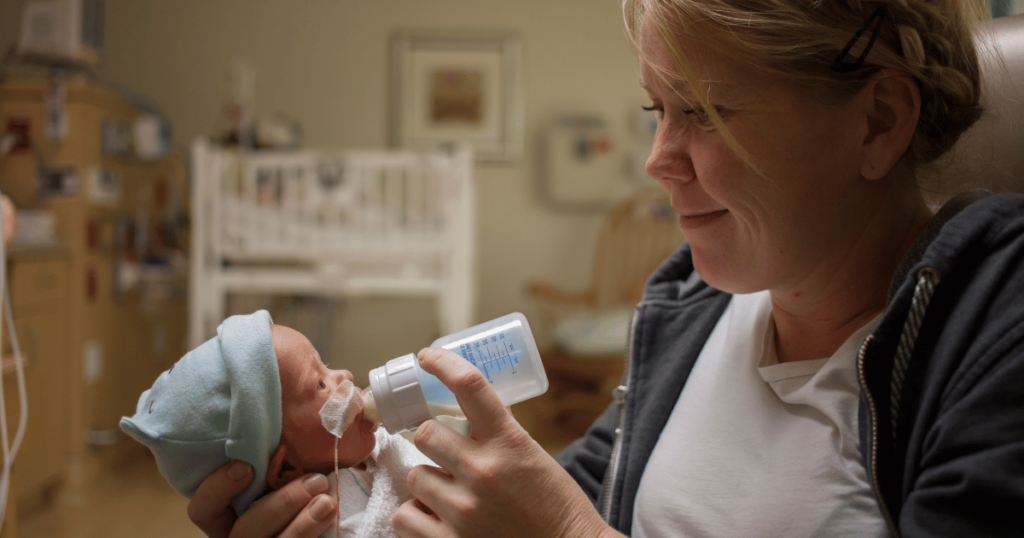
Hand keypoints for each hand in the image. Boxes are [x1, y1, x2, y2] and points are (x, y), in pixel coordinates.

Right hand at [188, 460, 337, 537]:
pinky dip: (314, 532)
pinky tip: (333, 513)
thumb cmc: (295, 472)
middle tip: (316, 481)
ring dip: (303, 526)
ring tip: (329, 502)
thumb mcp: (278, 460)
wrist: (322, 499)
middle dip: (279, 506)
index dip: (217, 490)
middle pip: (244, 531)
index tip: (246, 467)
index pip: (204, 510)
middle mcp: (240, 533)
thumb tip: (277, 389)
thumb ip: (269, 445)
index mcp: (228, 511)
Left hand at [392, 348, 622, 537]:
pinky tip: (437, 519)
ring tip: (451, 495)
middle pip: (425, 433)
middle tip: (444, 453)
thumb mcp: (533, 457)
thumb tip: (465, 413)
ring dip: (428, 483)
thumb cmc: (555, 507)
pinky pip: (406, 517)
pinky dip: (416, 517)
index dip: (442, 363)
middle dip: (432, 441)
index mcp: (510, 442)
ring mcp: (465, 510)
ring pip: (415, 477)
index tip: (427, 356)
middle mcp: (484, 471)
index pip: (470, 386)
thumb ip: (499, 436)